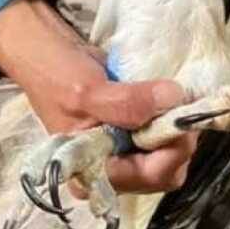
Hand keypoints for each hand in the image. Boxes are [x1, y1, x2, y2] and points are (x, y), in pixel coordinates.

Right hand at [0, 0, 195, 193]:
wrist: (47, 53)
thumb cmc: (56, 76)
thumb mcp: (87, 91)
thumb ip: (128, 103)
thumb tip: (173, 99)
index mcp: (95, 173)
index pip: (151, 175)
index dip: (173, 148)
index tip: (182, 113)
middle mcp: (112, 169)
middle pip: (166, 169)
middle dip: (179, 138)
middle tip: (182, 102)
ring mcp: (124, 149)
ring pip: (169, 151)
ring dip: (177, 125)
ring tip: (173, 96)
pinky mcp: (132, 130)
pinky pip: (162, 132)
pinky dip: (171, 116)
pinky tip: (169, 96)